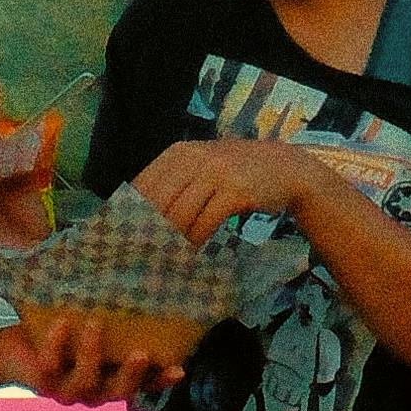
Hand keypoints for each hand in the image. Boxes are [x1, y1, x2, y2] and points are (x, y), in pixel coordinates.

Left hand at [8, 295, 175, 401]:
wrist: (13, 344)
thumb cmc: (60, 329)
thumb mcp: (89, 321)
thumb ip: (114, 314)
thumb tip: (139, 276)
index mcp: (111, 377)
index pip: (143, 384)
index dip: (161, 381)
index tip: (179, 370)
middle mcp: (94, 390)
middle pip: (119, 392)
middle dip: (132, 375)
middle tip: (141, 353)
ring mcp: (68, 391)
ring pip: (87, 381)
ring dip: (92, 352)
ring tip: (94, 323)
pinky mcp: (43, 384)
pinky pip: (53, 367)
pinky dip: (57, 344)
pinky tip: (61, 322)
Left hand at [127, 134, 311, 243]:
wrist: (285, 167)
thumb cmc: (236, 172)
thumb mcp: (202, 166)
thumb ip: (174, 183)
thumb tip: (138, 217)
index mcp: (179, 152)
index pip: (144, 185)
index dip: (132, 214)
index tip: (125, 238)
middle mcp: (195, 158)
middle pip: (159, 202)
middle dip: (148, 232)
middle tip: (141, 255)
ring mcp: (217, 173)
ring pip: (180, 215)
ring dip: (171, 241)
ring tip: (163, 258)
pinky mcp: (235, 192)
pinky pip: (205, 223)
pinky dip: (194, 242)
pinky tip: (191, 253)